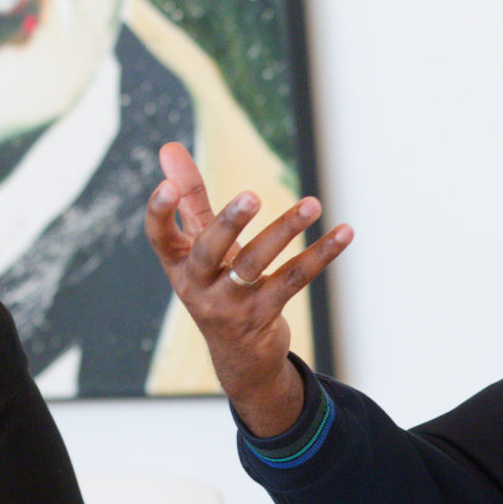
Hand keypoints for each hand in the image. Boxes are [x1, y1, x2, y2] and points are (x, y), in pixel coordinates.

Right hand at [142, 141, 351, 435]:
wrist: (239, 356)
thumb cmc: (216, 285)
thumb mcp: (199, 245)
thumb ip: (190, 198)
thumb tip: (168, 147)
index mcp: (179, 264)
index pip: (159, 237)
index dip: (159, 212)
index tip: (167, 187)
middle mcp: (199, 286)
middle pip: (210, 251)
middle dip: (229, 223)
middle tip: (252, 196)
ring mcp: (231, 304)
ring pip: (257, 263)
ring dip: (286, 230)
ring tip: (314, 204)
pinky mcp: (264, 314)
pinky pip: (295, 279)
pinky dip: (321, 255)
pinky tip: (344, 233)